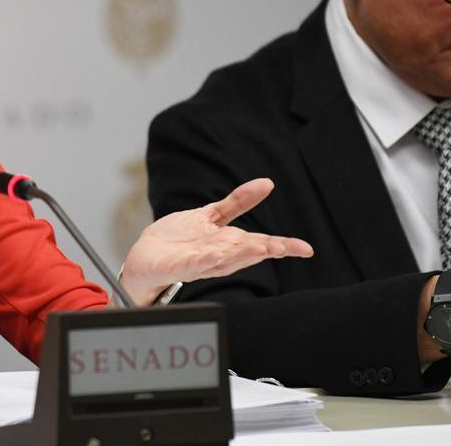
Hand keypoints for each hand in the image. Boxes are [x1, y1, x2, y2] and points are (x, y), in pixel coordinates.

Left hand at [120, 178, 313, 306]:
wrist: (145, 256)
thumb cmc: (179, 240)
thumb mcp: (210, 215)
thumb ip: (238, 202)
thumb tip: (267, 183)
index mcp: (227, 244)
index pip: (260, 244)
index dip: (282, 246)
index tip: (305, 248)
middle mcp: (217, 256)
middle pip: (245, 254)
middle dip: (265, 250)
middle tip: (282, 247)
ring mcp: (198, 263)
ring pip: (224, 262)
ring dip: (242, 256)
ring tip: (261, 249)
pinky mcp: (177, 267)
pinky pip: (193, 265)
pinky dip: (204, 261)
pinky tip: (215, 255)